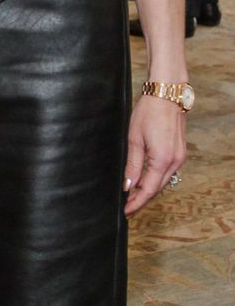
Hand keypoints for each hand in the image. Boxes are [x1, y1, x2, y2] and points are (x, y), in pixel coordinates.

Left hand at [123, 94, 186, 214]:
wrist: (167, 95)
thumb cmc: (149, 112)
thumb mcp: (134, 139)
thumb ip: (132, 165)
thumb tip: (128, 185)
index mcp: (162, 159)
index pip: (148, 190)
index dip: (136, 202)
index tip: (126, 211)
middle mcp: (175, 161)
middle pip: (157, 188)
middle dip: (141, 199)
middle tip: (126, 206)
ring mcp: (180, 157)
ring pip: (163, 181)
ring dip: (149, 189)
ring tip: (132, 196)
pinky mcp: (180, 152)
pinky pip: (168, 172)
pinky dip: (156, 179)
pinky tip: (144, 180)